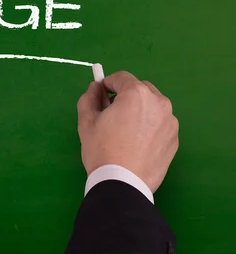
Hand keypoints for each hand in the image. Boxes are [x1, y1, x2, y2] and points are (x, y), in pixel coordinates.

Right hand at [77, 71, 178, 192]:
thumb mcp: (87, 121)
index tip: (100, 95)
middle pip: (140, 89)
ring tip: (125, 130)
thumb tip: (96, 88)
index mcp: (137, 94)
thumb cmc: (102, 149)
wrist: (123, 183)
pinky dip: (149, 126)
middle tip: (112, 113)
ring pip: (152, 106)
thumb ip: (90, 97)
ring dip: (139, 110)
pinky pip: (159, 123)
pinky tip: (137, 143)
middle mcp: (159, 102)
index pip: (121, 77)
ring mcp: (170, 122)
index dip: (107, 84)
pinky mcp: (175, 139)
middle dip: (126, 96)